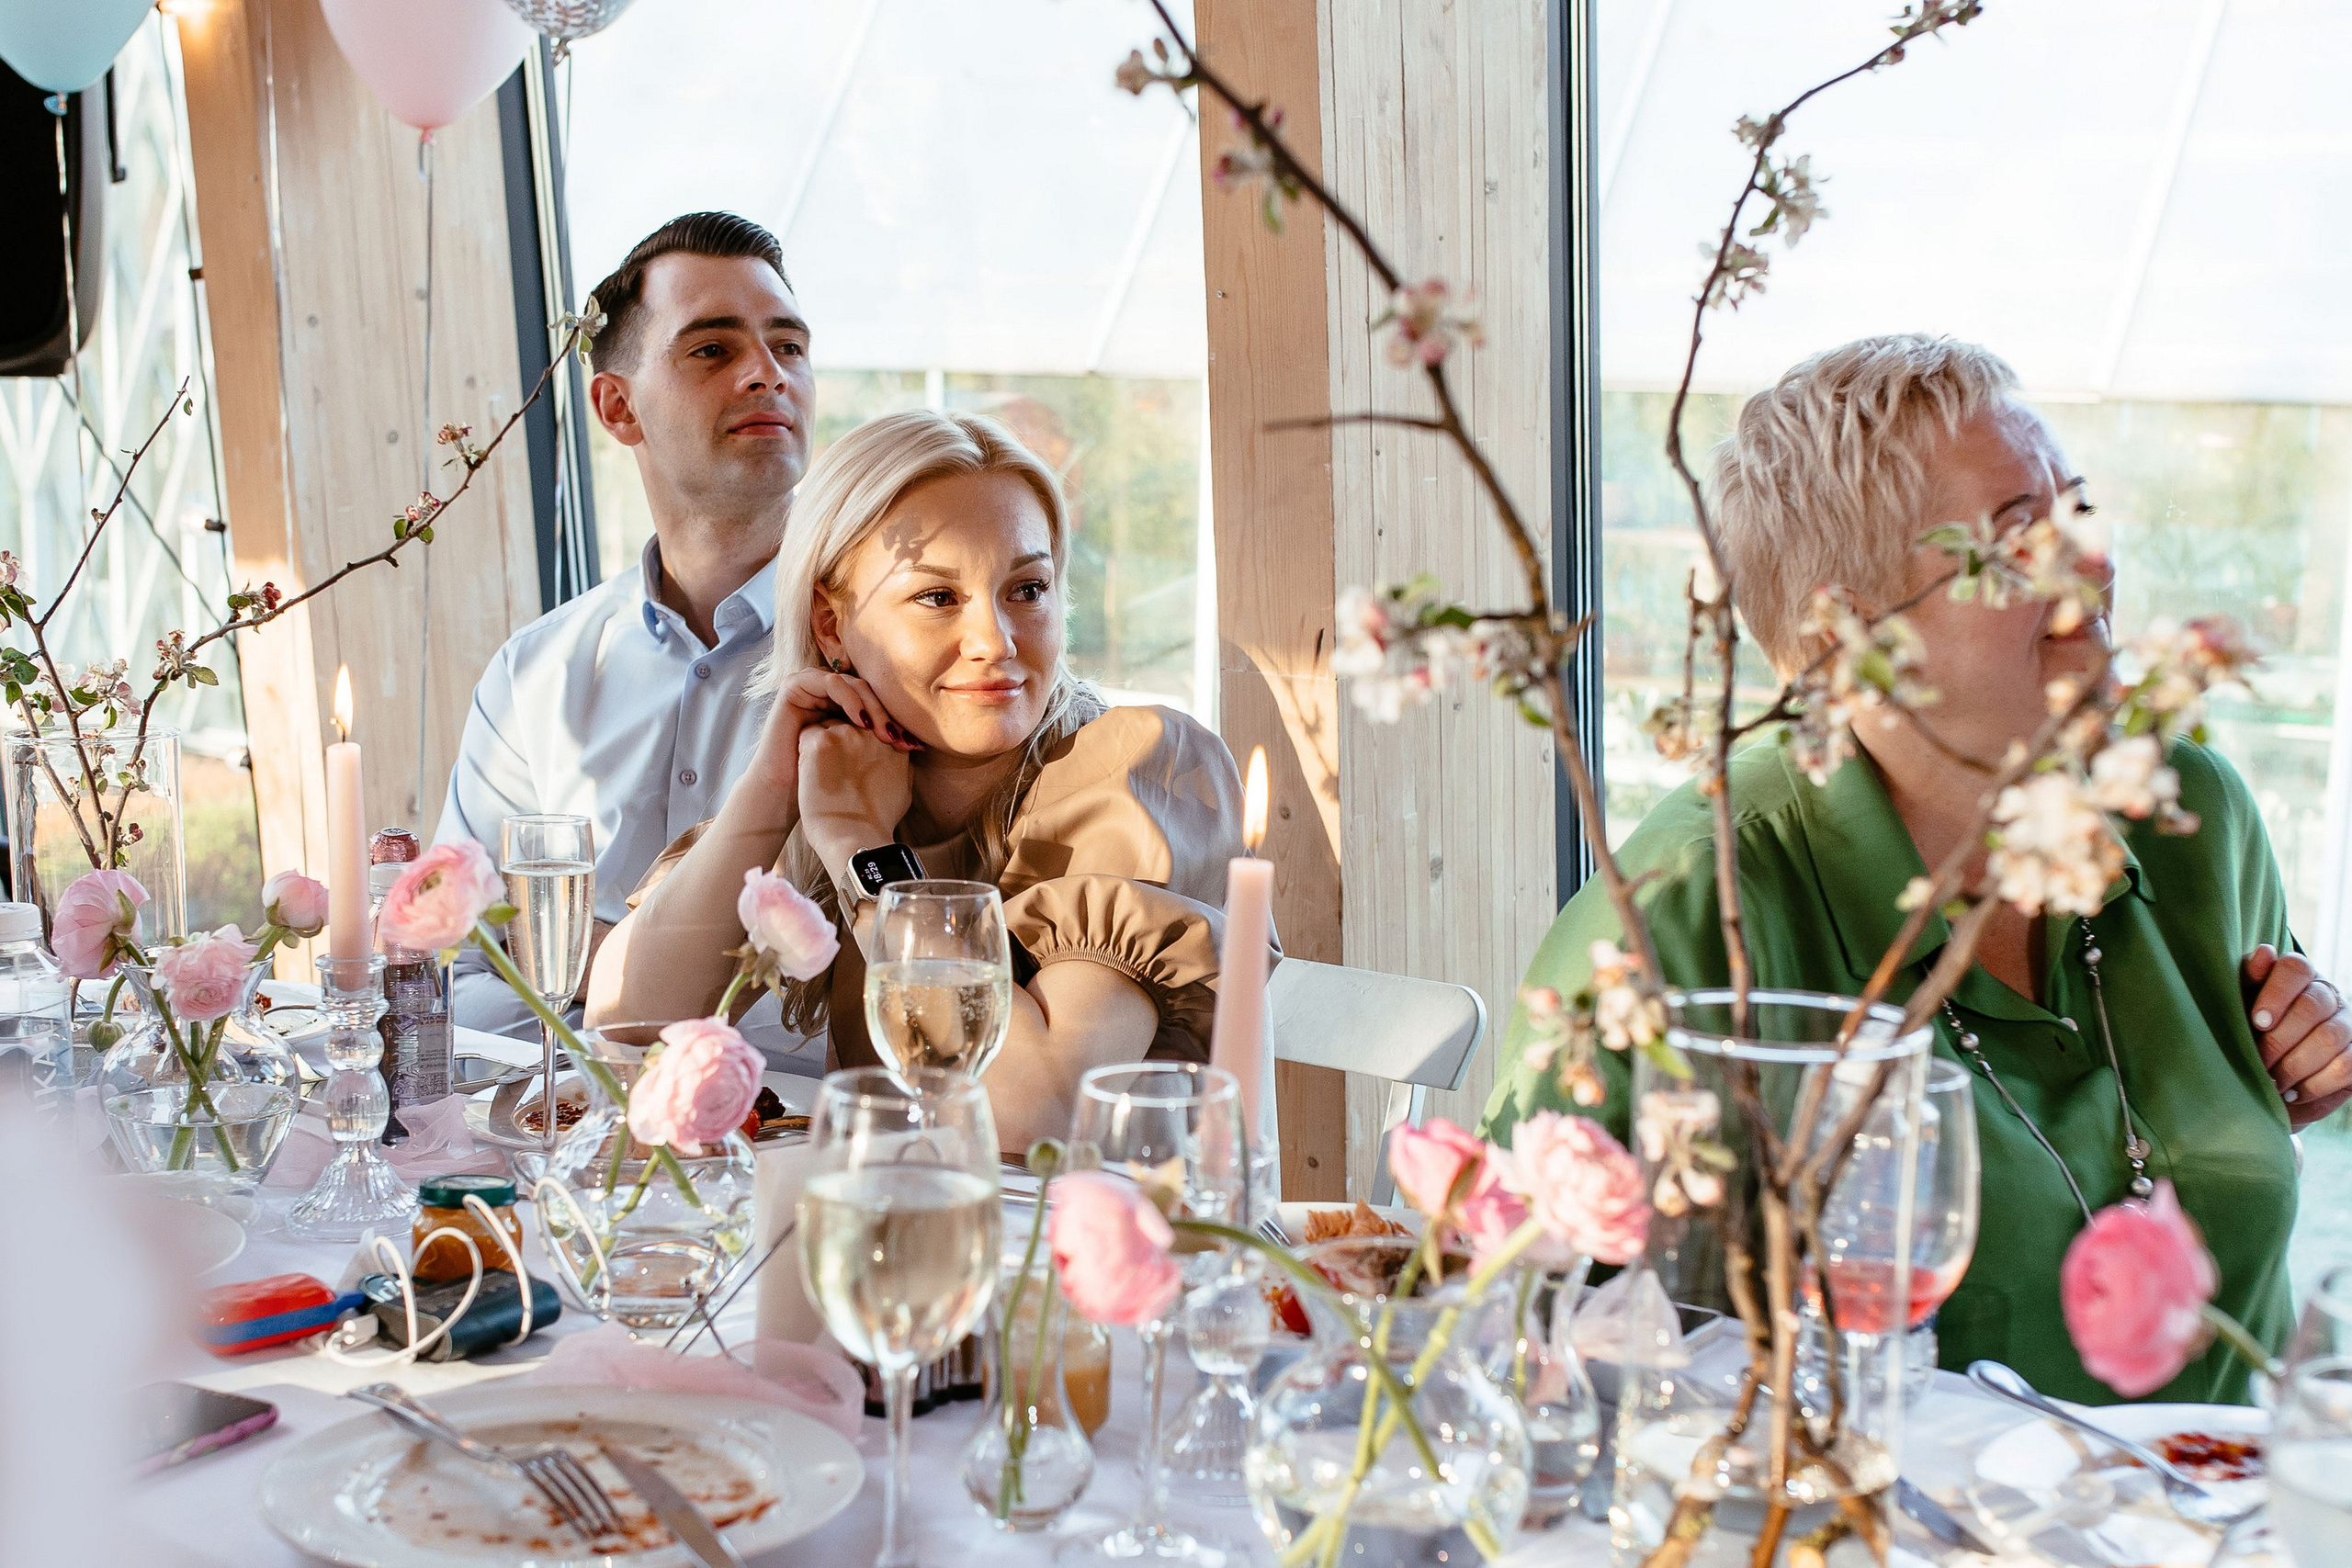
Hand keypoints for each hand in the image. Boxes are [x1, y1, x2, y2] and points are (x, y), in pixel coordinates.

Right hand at [747, 668, 917, 799]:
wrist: (788, 794)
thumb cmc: (825, 784)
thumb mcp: (860, 761)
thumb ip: (883, 747)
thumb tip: (922, 745)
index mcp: (848, 706)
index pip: (879, 703)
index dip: (898, 722)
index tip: (914, 747)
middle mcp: (831, 693)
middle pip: (870, 690)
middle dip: (888, 714)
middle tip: (900, 739)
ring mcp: (813, 686)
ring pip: (853, 684)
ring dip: (872, 706)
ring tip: (882, 732)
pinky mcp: (795, 686)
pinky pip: (829, 682)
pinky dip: (848, 699)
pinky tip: (859, 723)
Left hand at [799, 720, 913, 877]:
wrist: (855, 838)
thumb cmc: (876, 822)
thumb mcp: (904, 792)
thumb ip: (901, 766)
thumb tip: (899, 759)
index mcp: (893, 744)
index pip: (872, 726)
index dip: (859, 742)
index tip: (852, 761)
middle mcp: (873, 733)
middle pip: (850, 720)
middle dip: (841, 738)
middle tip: (834, 767)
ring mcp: (846, 734)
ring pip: (827, 723)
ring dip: (822, 742)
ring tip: (821, 772)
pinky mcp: (820, 742)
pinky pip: (807, 733)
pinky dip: (804, 749)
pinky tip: (809, 771)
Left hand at [2243, 944, 2351, 1127]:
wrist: (2263, 1074)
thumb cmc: (2245, 1030)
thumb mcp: (2238, 1004)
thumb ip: (2249, 978)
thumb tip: (2265, 953)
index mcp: (2296, 975)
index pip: (2296, 969)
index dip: (2277, 994)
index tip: (2257, 1021)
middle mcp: (2326, 995)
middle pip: (2313, 1006)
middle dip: (2280, 1039)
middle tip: (2258, 1061)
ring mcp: (2346, 1024)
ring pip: (2330, 1038)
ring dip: (2295, 1065)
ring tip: (2271, 1081)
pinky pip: (2345, 1066)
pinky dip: (2314, 1084)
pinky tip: (2292, 1091)